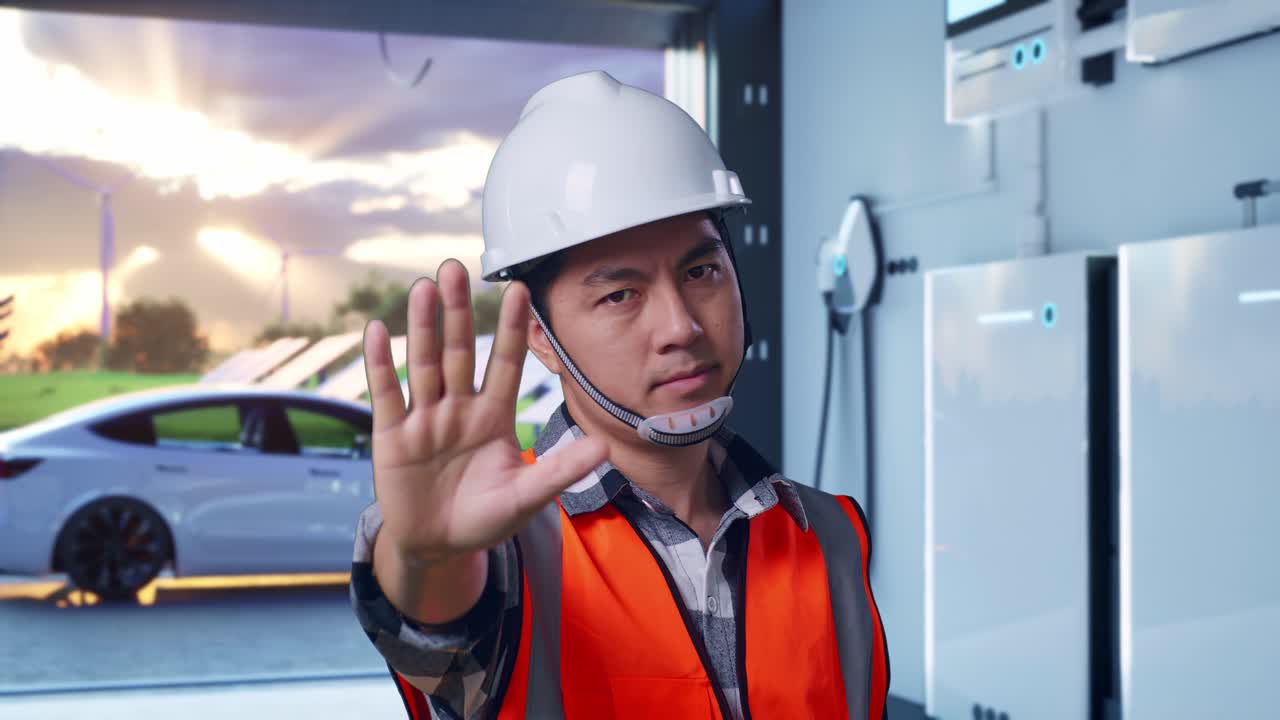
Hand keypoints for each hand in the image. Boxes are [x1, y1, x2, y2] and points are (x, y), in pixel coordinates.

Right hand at [362, 260, 606, 566]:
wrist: (438, 548)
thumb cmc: (485, 518)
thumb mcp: (526, 498)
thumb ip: (559, 471)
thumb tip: (605, 447)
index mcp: (493, 416)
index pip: (504, 364)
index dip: (510, 328)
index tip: (519, 290)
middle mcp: (459, 408)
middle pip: (458, 352)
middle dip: (458, 312)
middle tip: (457, 269)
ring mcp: (424, 419)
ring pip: (424, 364)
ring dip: (422, 326)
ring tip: (424, 287)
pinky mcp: (392, 437)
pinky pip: (386, 395)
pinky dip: (380, 364)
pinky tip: (378, 330)